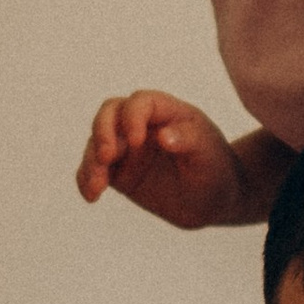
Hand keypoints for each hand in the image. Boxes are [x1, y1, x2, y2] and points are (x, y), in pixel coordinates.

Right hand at [78, 91, 245, 228]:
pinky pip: (93, 170)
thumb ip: (189, 140)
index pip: (140, 102)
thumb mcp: (209, 153)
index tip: (136, 141)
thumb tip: (163, 136)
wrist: (215, 200)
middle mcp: (143, 125)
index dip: (132, 117)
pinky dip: (86, 179)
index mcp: (167, 112)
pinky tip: (91, 196)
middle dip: (102, 132)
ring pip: (96, 143)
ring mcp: (128, 149)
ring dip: (91, 161)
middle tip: (107, 157)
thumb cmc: (217, 169)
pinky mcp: (119, 173)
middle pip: (109, 114)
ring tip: (97, 186)